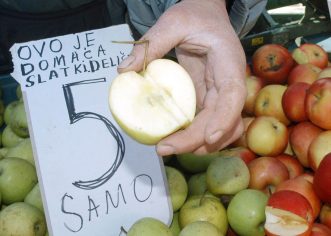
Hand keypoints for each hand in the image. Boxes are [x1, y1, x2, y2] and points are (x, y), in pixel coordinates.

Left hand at [117, 0, 246, 155]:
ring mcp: (219, 93)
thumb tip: (124, 71)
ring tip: (167, 147)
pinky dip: (193, 134)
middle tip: (163, 148)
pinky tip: (172, 137)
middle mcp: (228, 82)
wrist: (206, 15)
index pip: (233, 95)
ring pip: (219, 126)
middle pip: (223, 119)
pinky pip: (206, 121)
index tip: (208, 138)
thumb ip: (151, 43)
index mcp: (227, 62)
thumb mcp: (173, 22)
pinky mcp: (208, 97)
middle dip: (197, 139)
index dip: (223, 119)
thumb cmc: (195, 15)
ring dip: (198, 142)